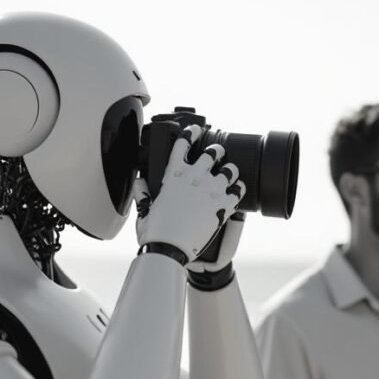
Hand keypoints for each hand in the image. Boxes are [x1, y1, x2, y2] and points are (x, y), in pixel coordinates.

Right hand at [136, 124, 244, 263]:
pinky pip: (239, 190)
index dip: (191, 132)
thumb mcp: (144, 209)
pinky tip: (237, 191)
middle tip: (218, 154)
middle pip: (213, 153)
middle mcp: (194, 177)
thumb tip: (139, 182)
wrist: (170, 249)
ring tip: (230, 173)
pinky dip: (239, 189)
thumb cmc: (155, 231)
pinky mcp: (223, 205)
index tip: (197, 129)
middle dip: (217, 152)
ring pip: (230, 169)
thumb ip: (143, 193)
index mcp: (173, 174)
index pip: (183, 143)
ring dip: (230, 170)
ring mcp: (211, 190)